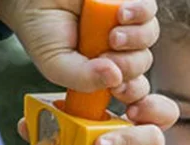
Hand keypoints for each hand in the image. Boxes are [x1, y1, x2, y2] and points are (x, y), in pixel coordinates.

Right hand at [0, 0, 177, 128]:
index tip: (119, 90)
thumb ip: (82, 79)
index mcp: (101, 69)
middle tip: (107, 56)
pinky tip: (122, 13)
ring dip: (135, 39)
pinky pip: (148, 10)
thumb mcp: (56, 64)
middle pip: (141, 63)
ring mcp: (123, 24)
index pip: (130, 87)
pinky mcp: (127, 1)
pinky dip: (140, 13)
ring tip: (113, 35)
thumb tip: (116, 79)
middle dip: (128, 65)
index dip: (131, 91)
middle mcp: (115, 48)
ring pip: (149, 37)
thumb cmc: (41, 28)